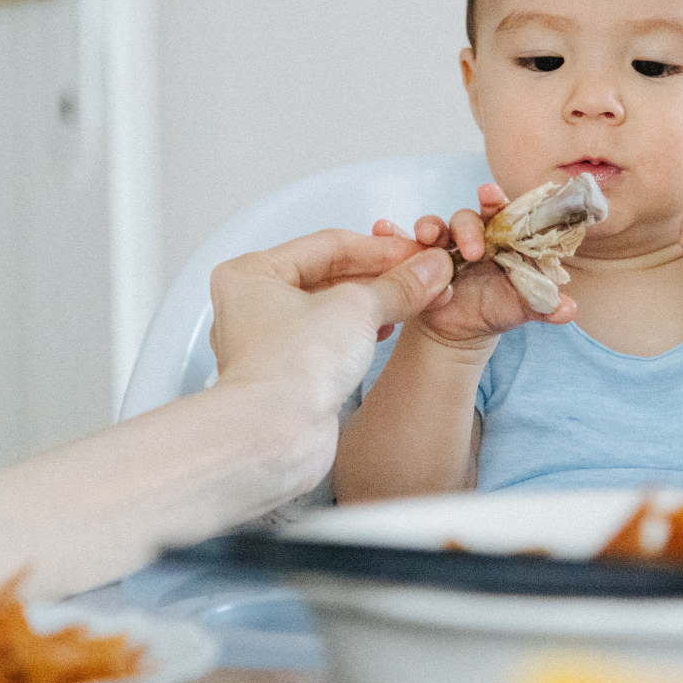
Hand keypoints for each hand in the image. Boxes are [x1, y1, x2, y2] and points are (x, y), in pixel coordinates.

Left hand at [209, 230, 454, 409]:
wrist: (276, 437)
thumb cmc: (289, 369)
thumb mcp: (357, 308)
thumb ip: (398, 285)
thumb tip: (428, 269)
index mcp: (253, 273)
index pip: (330, 245)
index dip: (381, 248)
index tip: (417, 255)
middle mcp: (255, 304)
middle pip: (332, 274)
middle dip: (383, 276)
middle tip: (423, 276)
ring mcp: (273, 341)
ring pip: (334, 307)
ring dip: (378, 303)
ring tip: (417, 299)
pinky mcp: (292, 372)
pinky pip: (334, 338)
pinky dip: (364, 330)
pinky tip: (390, 328)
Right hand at [372, 183, 575, 346]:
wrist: (462, 331)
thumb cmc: (497, 308)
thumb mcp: (522, 308)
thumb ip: (545, 305)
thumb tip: (568, 309)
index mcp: (502, 237)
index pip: (503, 211)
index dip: (498, 200)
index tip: (492, 195)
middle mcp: (471, 234)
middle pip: (467, 217)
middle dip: (467, 226)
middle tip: (472, 248)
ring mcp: (442, 245)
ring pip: (434, 225)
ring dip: (429, 226)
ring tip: (426, 236)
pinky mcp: (417, 258)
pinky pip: (401, 242)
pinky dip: (391, 234)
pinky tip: (383, 229)